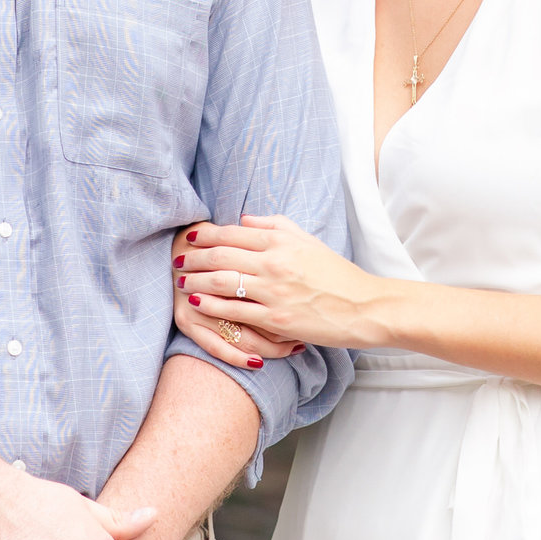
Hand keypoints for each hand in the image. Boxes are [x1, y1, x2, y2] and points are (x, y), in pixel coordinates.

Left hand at [175, 215, 401, 348]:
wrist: (363, 306)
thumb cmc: (335, 273)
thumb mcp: (307, 240)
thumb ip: (274, 226)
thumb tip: (242, 221)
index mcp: (281, 241)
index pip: (231, 233)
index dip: (205, 234)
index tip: (189, 237)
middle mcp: (275, 263)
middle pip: (221, 256)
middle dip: (193, 257)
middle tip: (177, 260)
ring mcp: (275, 291)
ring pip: (223, 282)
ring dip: (196, 280)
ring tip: (181, 281)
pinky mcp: (277, 318)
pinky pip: (236, 310)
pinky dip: (212, 305)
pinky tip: (197, 303)